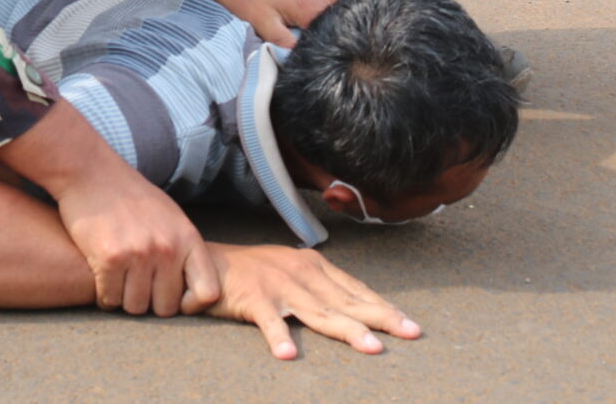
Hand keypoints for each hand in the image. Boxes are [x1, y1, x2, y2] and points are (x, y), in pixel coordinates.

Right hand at [52, 162, 220, 316]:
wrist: (91, 171)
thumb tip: (189, 290)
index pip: (207, 293)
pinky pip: (109, 298)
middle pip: (165, 308)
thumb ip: (182, 249)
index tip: (172, 296)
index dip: (190, 304)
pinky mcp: (110, 258)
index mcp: (188, 238)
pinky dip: (104, 294)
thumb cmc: (130, 195)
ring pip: (135, 307)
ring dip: (124, 299)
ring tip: (119, 279)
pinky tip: (102, 276)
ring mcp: (139, 254)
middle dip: (150, 302)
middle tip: (136, 285)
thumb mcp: (170, 216)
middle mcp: (167, 248)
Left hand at [175, 0, 339, 45]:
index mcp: (307, 4)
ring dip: (342, 18)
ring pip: (337, 2)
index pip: (338, 26)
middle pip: (344, 13)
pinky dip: (332, 8)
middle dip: (349, 30)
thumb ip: (283, 41)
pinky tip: (326, 20)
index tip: (347, 58)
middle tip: (352, 50)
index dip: (343, 43)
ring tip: (343, 38)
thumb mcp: (259, 21)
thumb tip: (302, 59)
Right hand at [204, 242, 420, 359]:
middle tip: (410, 332)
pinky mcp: (253, 297)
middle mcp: (301, 272)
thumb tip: (352, 306)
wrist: (205, 261)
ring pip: (319, 312)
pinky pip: (269, 321)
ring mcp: (278, 285)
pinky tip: (288, 355)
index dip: (383, 307)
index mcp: (313, 266)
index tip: (408, 324)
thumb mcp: (291, 271)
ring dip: (347, 331)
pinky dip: (278, 337)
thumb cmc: (251, 272)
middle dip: (381, 318)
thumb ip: (318, 286)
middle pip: (347, 301)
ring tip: (371, 348)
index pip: (355, 290)